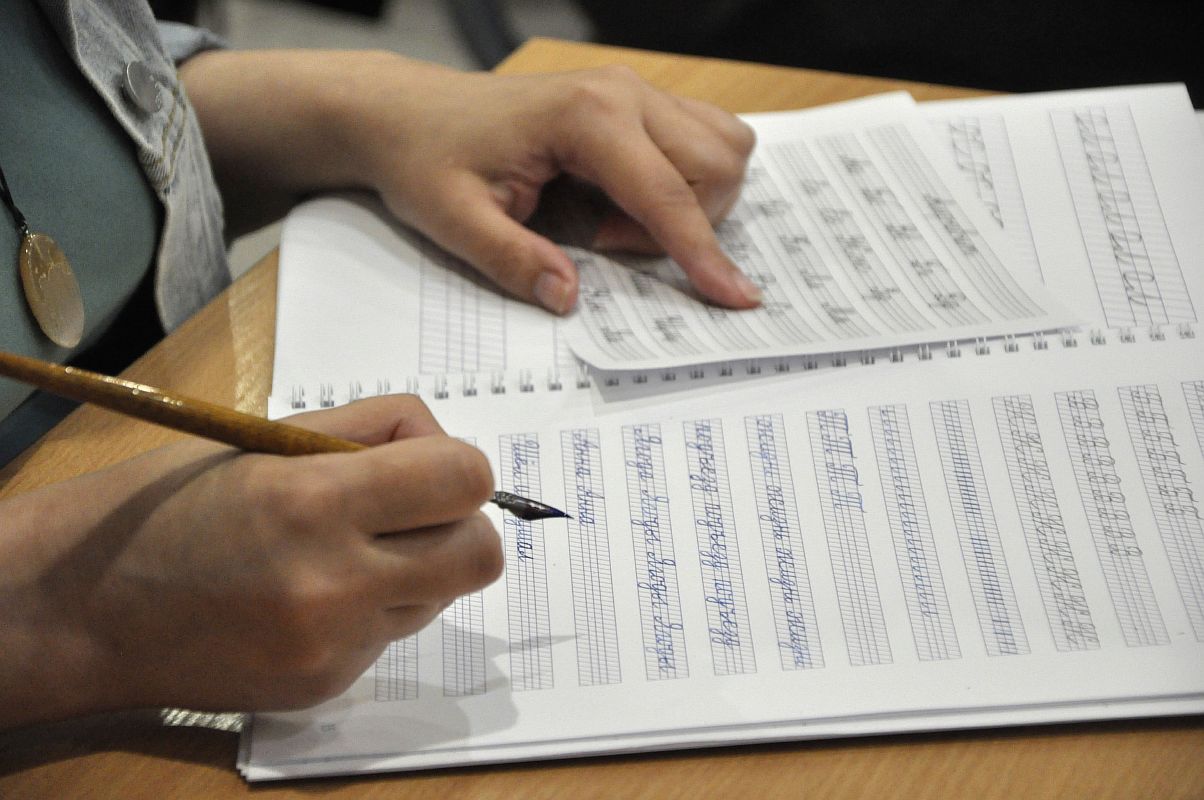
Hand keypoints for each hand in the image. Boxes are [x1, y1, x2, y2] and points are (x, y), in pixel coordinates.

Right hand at [0, 396, 501, 725]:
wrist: (81, 611)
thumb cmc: (163, 507)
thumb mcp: (259, 442)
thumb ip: (365, 434)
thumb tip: (443, 447)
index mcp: (310, 503)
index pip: (463, 479)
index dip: (456, 465)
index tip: (424, 465)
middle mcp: (331, 585)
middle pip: (478, 554)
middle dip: (457, 522)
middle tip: (404, 508)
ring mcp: (331, 647)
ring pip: (440, 596)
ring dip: (415, 566)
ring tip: (342, 550)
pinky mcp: (324, 685)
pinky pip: (391, 634)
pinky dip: (371, 607)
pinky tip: (308, 594)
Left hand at [348, 60, 760, 313]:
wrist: (407, 112)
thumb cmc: (428, 158)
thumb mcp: (454, 221)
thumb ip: (513, 260)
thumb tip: (570, 298)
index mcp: (586, 116)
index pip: (666, 194)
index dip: (704, 254)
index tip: (736, 299)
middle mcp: (623, 92)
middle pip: (716, 166)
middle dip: (687, 225)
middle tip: (604, 242)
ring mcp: (633, 90)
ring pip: (722, 147)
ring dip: (694, 201)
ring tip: (617, 221)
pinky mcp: (633, 100)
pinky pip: (700, 138)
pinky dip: (687, 181)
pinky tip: (628, 200)